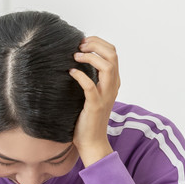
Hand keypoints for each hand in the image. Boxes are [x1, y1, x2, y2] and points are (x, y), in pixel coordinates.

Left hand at [69, 36, 120, 165]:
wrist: (91, 141)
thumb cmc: (88, 116)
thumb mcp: (93, 92)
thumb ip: (91, 77)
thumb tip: (76, 58)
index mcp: (113, 81)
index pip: (113, 52)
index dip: (98, 42)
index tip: (83, 42)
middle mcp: (113, 85)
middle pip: (112, 54)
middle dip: (95, 44)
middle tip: (79, 46)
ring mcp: (106, 95)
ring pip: (107, 66)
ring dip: (90, 57)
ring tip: (75, 56)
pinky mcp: (96, 105)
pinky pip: (90, 86)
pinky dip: (80, 76)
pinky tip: (71, 72)